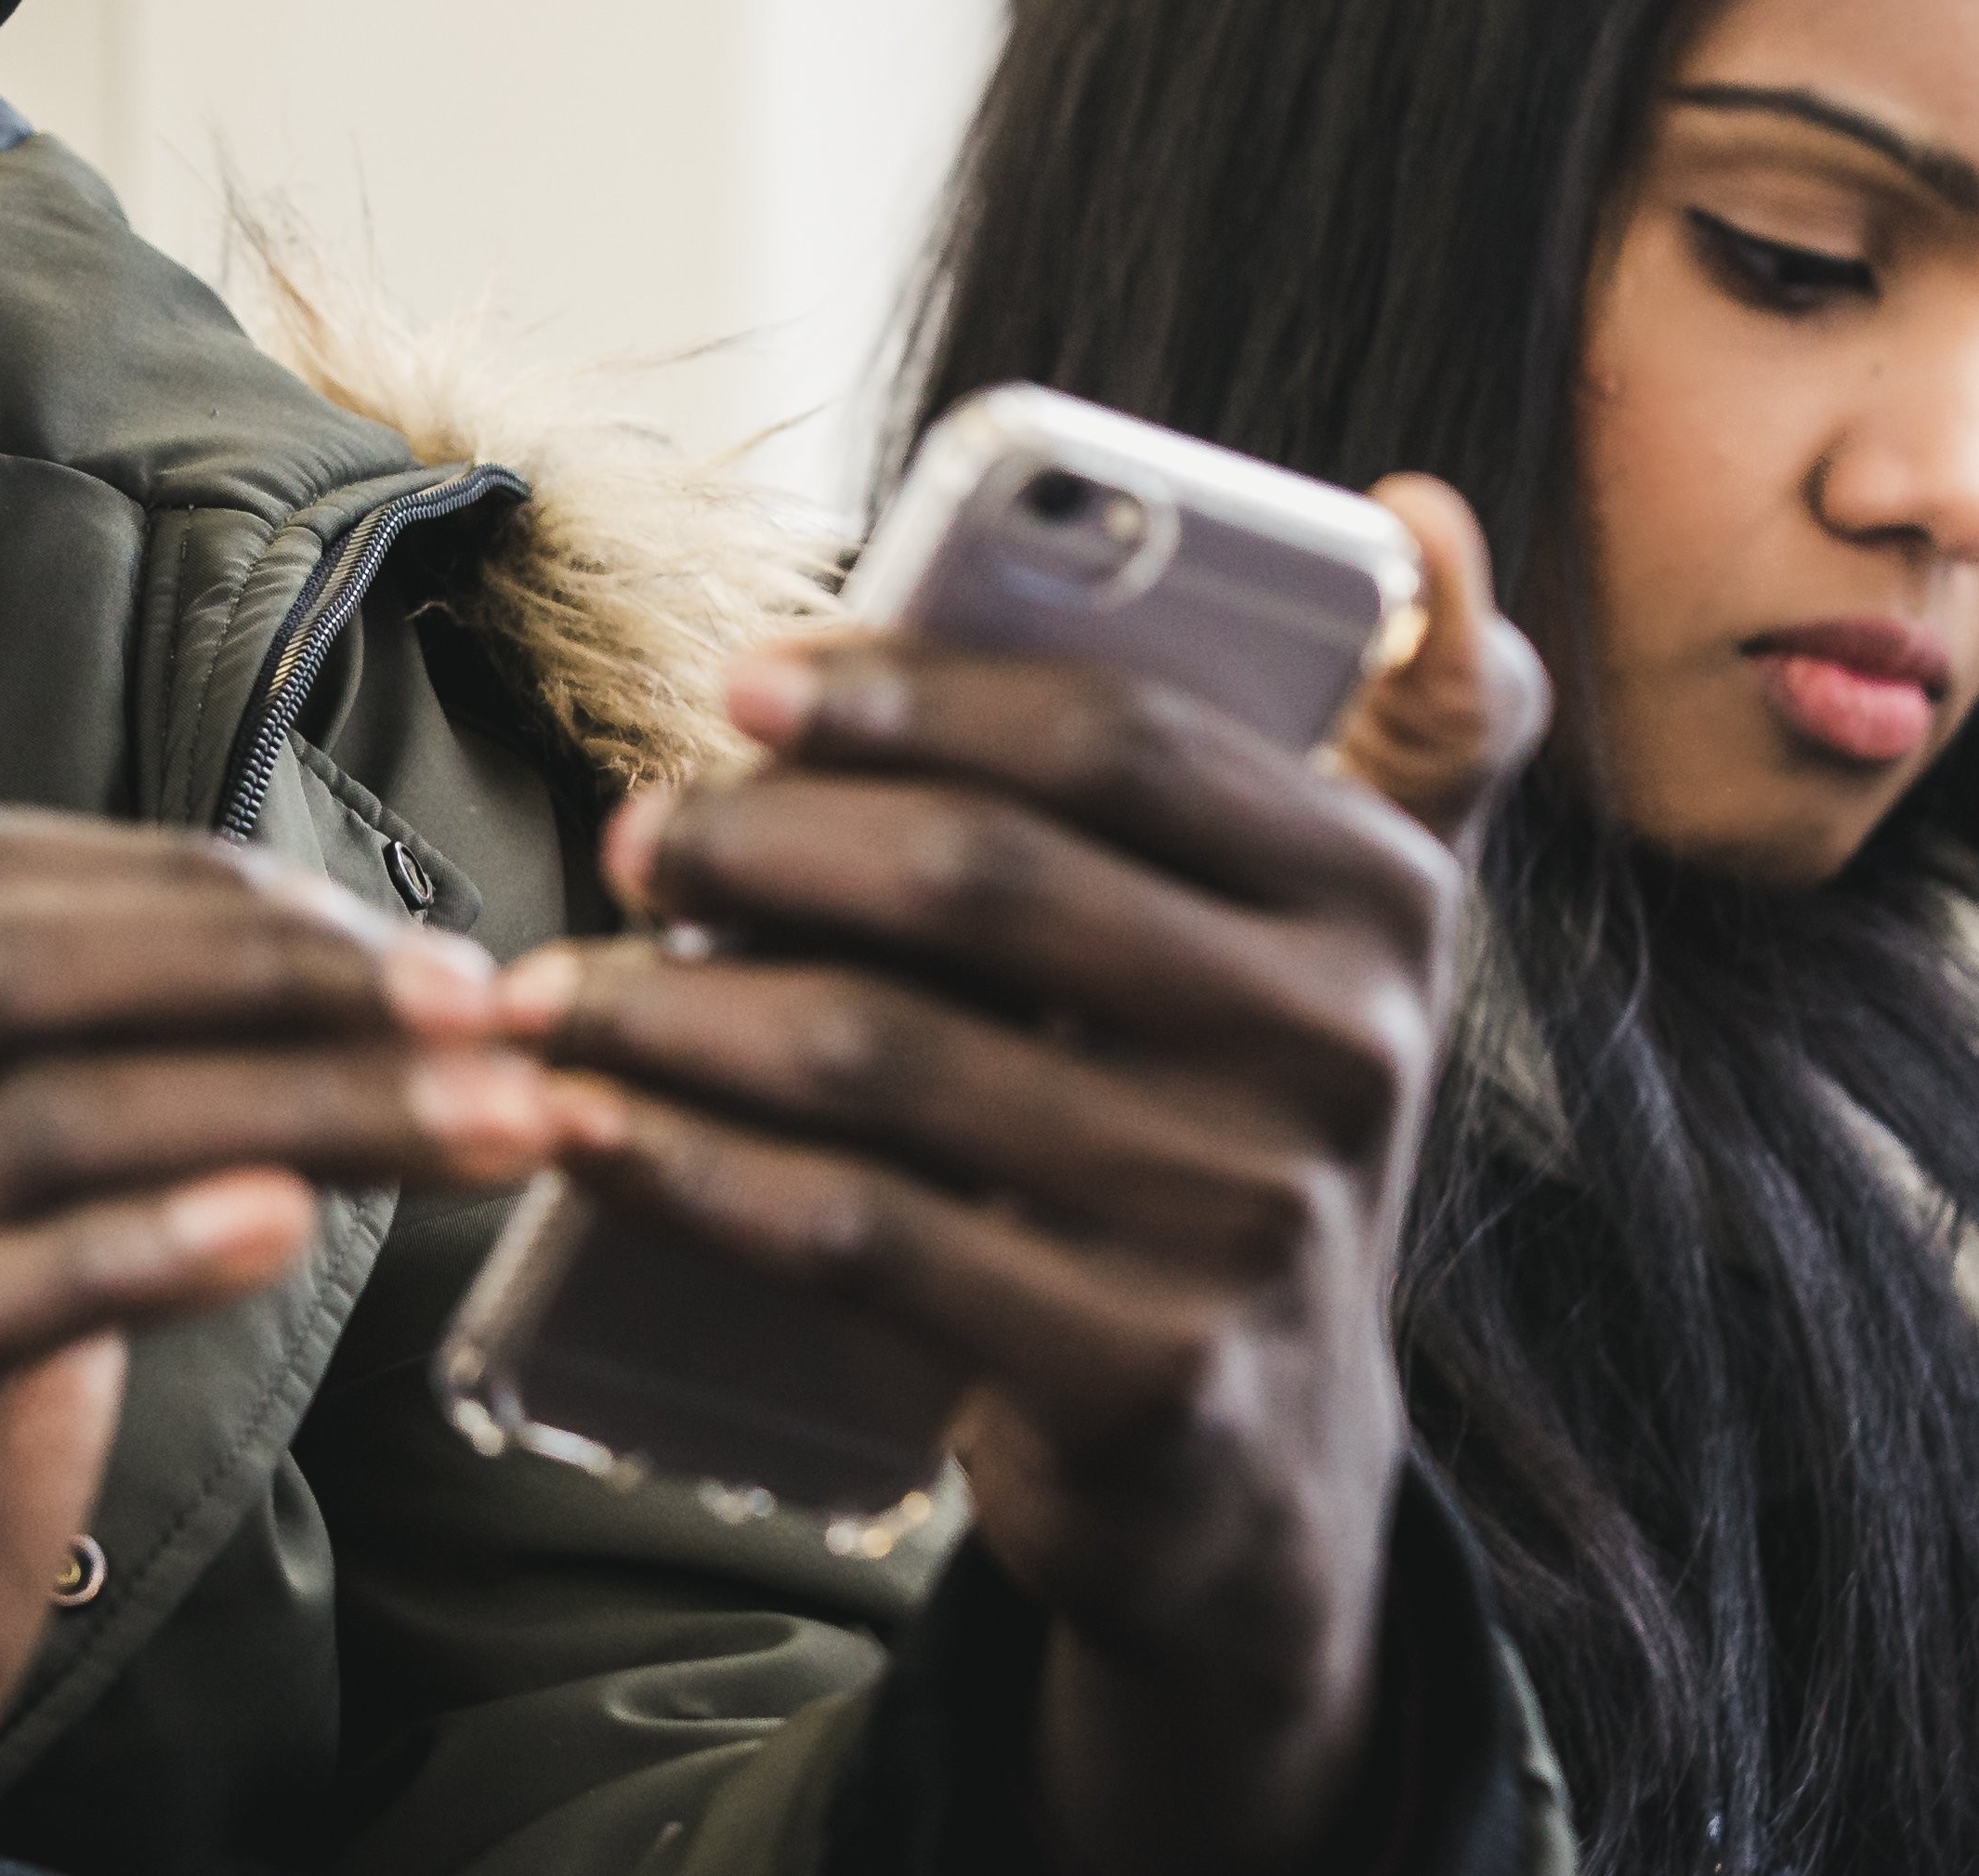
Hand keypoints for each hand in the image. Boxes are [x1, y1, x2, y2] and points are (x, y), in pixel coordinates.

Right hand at [0, 810, 558, 1875]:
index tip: (409, 943)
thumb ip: (94, 1152)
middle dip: (271, 967)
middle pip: (20, 969)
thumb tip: (308, 1034)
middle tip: (480, 1007)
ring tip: (475, 1125)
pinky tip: (282, 1233)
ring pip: (33, 1121)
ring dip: (288, 1104)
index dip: (210, 888)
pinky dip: (134, 1251)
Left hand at [497, 482, 1541, 1875]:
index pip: (1114, 736)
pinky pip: (858, 1232)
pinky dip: (689, 1167)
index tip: (740, 683)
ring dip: (673, 1007)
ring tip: (553, 986)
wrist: (1255, 1473)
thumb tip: (1426, 505)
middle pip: (980, 880)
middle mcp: (1347, 1052)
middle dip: (763, 839)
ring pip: (886, 1056)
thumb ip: (1398, 731)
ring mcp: (1250, 1223)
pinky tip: (587, 1126)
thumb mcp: (1337, 943)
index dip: (909, 690)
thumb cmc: (1223, 1135)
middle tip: (631, 834)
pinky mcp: (1141, 1375)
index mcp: (1381, 899)